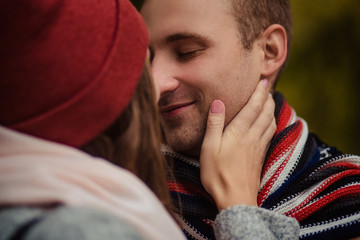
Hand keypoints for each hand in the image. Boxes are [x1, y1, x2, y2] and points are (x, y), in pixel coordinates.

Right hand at [200, 79, 275, 210]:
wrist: (236, 199)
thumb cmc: (218, 175)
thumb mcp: (209, 148)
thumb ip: (214, 124)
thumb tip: (217, 102)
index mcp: (239, 133)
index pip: (253, 107)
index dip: (259, 93)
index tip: (263, 81)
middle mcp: (253, 138)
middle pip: (265, 113)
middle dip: (267, 98)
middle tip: (267, 87)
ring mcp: (258, 148)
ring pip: (270, 123)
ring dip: (271, 110)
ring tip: (269, 102)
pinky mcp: (260, 157)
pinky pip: (270, 135)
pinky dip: (272, 124)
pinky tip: (269, 125)